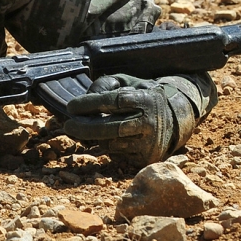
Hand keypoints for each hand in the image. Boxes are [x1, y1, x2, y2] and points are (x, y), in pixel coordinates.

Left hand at [62, 74, 196, 167]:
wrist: (173, 120)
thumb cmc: (141, 97)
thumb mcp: (128, 83)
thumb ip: (106, 84)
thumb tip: (86, 97)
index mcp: (146, 99)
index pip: (114, 101)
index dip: (90, 104)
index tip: (70, 107)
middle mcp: (150, 122)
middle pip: (111, 127)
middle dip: (85, 128)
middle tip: (67, 125)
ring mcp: (149, 142)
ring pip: (111, 143)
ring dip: (94, 137)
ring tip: (85, 129)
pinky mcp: (146, 158)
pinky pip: (117, 154)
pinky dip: (107, 146)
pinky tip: (105, 138)